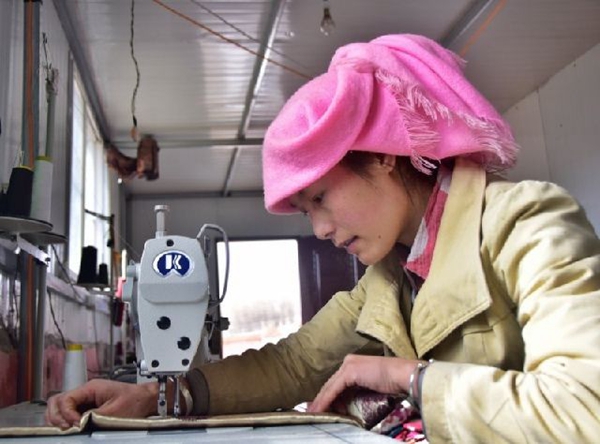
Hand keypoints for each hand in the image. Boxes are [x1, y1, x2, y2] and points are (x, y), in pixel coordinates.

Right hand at [45, 379, 157, 428]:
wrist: (147, 400)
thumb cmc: (135, 401)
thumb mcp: (114, 412)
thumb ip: (93, 418)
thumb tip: (77, 424)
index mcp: (91, 388)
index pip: (66, 399)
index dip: (65, 414)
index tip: (73, 425)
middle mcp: (86, 392)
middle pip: (58, 401)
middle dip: (56, 416)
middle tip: (65, 428)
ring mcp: (87, 399)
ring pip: (61, 407)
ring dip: (59, 418)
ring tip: (67, 428)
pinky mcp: (90, 407)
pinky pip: (71, 413)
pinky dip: (67, 420)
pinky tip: (74, 427)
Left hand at [307, 354, 421, 412]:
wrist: (404, 376)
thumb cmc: (395, 383)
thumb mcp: (373, 388)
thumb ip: (360, 392)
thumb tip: (350, 405)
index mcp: (355, 364)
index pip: (337, 382)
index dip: (329, 396)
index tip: (322, 408)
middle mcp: (349, 362)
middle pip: (331, 384)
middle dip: (322, 400)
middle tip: (313, 412)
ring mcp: (349, 365)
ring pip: (330, 388)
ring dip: (321, 403)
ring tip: (313, 414)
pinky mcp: (349, 372)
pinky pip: (333, 390)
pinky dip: (325, 402)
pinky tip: (319, 410)